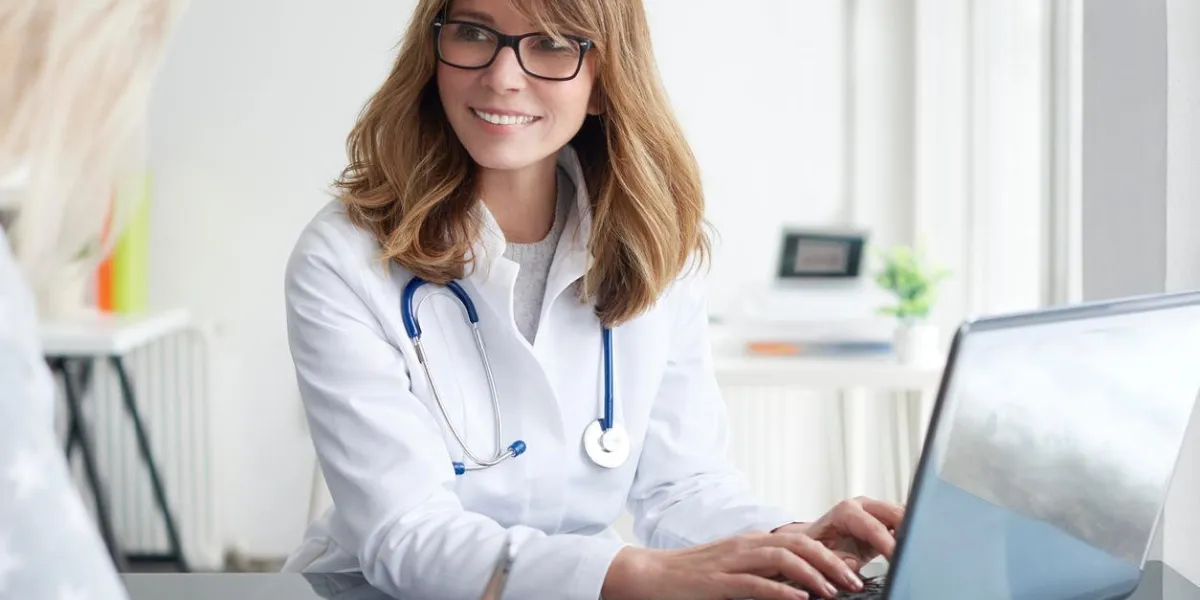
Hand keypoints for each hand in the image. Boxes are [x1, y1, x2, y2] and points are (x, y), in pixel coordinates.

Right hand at [600, 531, 864, 599]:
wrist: (649, 575)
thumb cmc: (691, 576)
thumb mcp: (734, 568)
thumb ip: (763, 572)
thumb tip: (798, 585)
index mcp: (753, 542)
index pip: (801, 538)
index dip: (831, 552)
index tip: (853, 570)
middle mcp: (746, 546)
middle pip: (799, 543)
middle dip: (831, 561)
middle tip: (855, 580)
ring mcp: (732, 562)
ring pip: (782, 558)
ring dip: (813, 574)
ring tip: (834, 591)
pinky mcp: (719, 582)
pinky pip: (756, 583)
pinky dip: (781, 592)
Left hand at [776, 497, 904, 570]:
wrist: (812, 542)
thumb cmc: (813, 547)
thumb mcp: (817, 555)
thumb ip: (834, 558)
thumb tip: (853, 562)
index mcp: (846, 511)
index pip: (874, 527)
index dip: (888, 544)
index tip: (898, 558)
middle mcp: (863, 506)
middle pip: (894, 513)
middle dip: (908, 531)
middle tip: (913, 554)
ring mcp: (875, 511)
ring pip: (902, 514)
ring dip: (912, 530)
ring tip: (916, 550)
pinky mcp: (884, 522)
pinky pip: (903, 521)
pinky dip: (910, 532)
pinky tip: (912, 546)